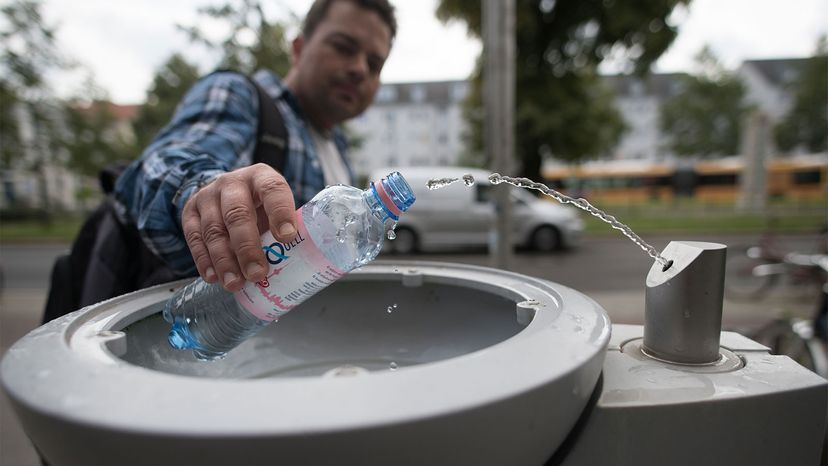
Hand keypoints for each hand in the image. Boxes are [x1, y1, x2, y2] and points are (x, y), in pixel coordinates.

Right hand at [182, 163, 296, 291]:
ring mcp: (208, 195)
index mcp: (262, 177)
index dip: (280, 212)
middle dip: (247, 248)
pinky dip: (204, 260)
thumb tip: (302, 263)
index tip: (287, 238)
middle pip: (238, 214)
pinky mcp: (190, 210)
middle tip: (257, 274)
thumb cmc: (259, 206)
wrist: (226, 192)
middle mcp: (233, 183)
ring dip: (224, 261)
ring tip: (235, 283)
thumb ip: (284, 228)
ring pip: (214, 229)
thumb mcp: (275, 207)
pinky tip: (214, 277)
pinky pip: (194, 238)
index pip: (272, 189)